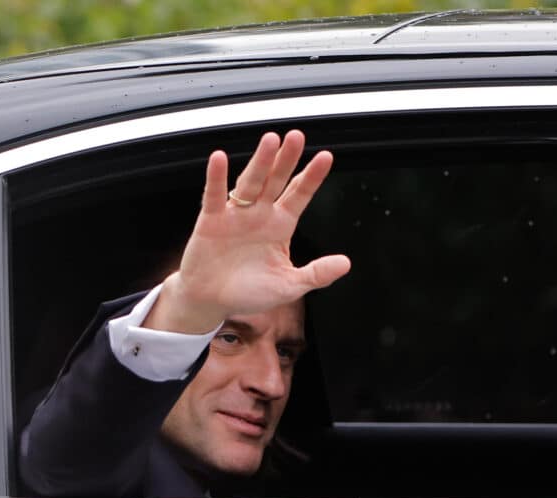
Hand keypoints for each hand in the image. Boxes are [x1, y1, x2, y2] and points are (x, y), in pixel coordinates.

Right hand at [146, 130, 350, 333]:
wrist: (211, 301)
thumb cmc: (248, 293)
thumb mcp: (288, 286)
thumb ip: (316, 274)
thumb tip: (346, 264)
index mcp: (281, 226)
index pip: (300, 195)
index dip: (312, 177)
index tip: (326, 157)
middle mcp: (260, 214)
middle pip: (276, 181)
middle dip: (286, 160)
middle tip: (297, 136)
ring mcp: (235, 215)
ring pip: (250, 183)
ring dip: (259, 162)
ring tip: (270, 141)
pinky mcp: (211, 221)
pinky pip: (213, 196)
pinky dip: (216, 178)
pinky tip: (219, 159)